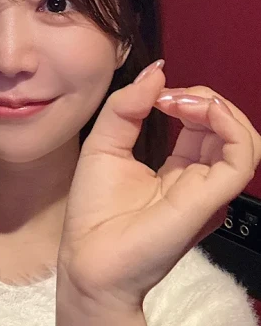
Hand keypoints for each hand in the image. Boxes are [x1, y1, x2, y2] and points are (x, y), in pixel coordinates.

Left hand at [57, 60, 260, 319]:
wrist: (87, 258)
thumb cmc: (94, 209)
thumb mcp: (105, 143)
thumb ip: (127, 107)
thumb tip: (156, 71)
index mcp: (177, 169)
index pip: (202, 125)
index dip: (185, 99)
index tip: (156, 94)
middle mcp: (198, 179)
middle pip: (225, 127)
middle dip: (202, 98)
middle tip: (167, 96)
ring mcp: (207, 189)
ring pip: (243, 138)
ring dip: (215, 107)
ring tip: (178, 101)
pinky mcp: (209, 198)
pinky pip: (243, 156)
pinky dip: (227, 124)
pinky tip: (193, 110)